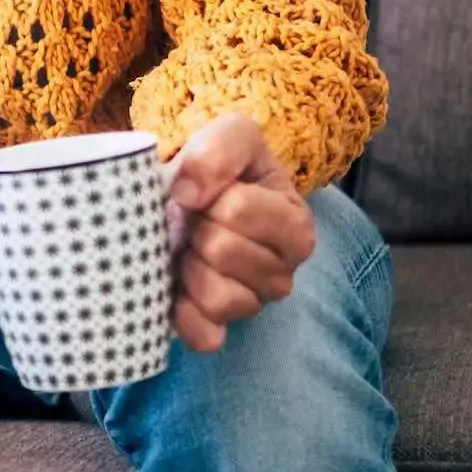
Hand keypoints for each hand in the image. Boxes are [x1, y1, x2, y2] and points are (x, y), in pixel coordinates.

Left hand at [162, 111, 315, 352]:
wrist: (192, 194)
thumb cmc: (219, 167)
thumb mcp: (231, 134)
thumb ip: (220, 148)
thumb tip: (187, 192)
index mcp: (295, 223)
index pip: (238, 210)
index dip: (208, 194)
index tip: (205, 189)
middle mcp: (284, 271)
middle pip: (222, 252)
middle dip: (196, 229)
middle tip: (194, 220)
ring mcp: (254, 303)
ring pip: (218, 298)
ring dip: (189, 267)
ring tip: (189, 248)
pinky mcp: (221, 329)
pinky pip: (204, 336)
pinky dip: (183, 314)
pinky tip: (177, 287)